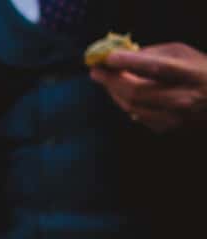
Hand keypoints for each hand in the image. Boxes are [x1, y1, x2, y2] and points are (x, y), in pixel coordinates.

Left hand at [90, 43, 206, 132]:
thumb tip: (124, 56)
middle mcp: (183, 98)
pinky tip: (123, 94)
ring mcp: (174, 118)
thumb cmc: (200, 71)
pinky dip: (126, 103)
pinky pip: (137, 116)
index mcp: (192, 74)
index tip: (108, 58)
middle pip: (137, 92)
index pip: (157, 68)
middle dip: (112, 81)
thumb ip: (155, 54)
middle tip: (96, 72)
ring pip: (132, 107)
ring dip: (115, 93)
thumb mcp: (185, 54)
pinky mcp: (167, 129)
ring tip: (107, 81)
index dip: (130, 63)